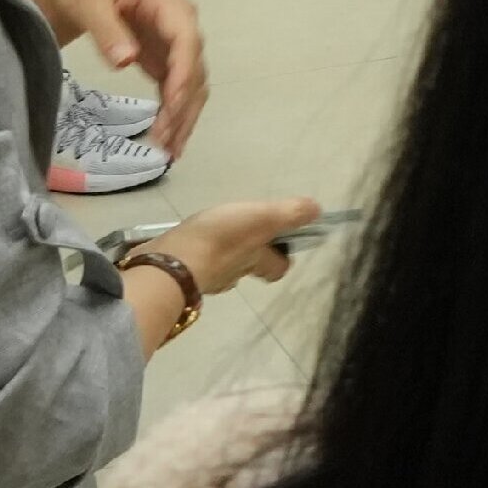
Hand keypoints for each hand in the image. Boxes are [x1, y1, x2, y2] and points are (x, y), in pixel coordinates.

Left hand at [6, 0, 210, 154]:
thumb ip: (105, 27)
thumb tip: (126, 62)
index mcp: (165, 0)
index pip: (185, 39)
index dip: (183, 72)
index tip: (173, 104)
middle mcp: (178, 21)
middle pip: (194, 67)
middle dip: (184, 106)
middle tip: (166, 142)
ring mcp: (171, 40)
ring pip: (191, 82)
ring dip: (184, 115)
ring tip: (169, 149)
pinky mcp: (161, 54)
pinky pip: (176, 86)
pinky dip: (175, 111)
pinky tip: (168, 137)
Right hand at [156, 197, 322, 304]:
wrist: (169, 262)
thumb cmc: (220, 239)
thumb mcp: (261, 219)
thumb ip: (289, 214)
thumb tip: (317, 211)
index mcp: (255, 261)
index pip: (277, 268)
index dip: (282, 259)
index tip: (283, 244)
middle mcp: (231, 273)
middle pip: (247, 268)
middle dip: (250, 254)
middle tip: (246, 234)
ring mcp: (203, 276)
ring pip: (220, 267)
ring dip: (221, 253)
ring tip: (215, 231)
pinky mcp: (176, 272)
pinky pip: (192, 263)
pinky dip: (194, 253)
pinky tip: (188, 240)